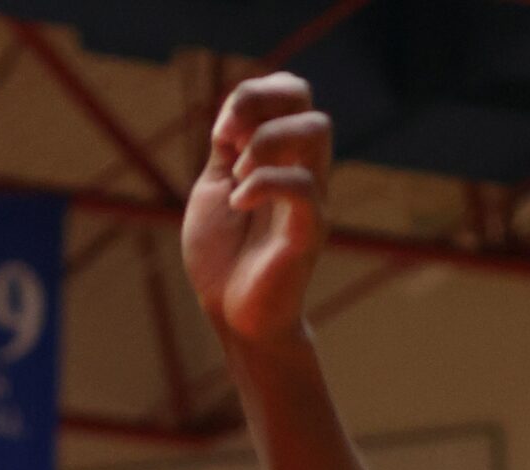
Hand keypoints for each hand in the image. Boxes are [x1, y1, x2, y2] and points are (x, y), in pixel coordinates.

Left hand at [183, 73, 330, 344]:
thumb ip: (226, 150)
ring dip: (267, 141)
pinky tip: (237, 204)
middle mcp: (302, 169)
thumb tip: (235, 112)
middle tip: (227, 145)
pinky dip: (263, 183)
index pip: (288, 93)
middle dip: (260, 107)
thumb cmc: (222, 258)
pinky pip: (303, 186)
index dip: (252, 95)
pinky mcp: (310, 229)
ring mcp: (311, 197)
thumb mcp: (214, 190)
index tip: (220, 134)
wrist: (232, 316)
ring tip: (238, 180)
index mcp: (279, 156)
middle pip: (304, 101)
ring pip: (316, 129)